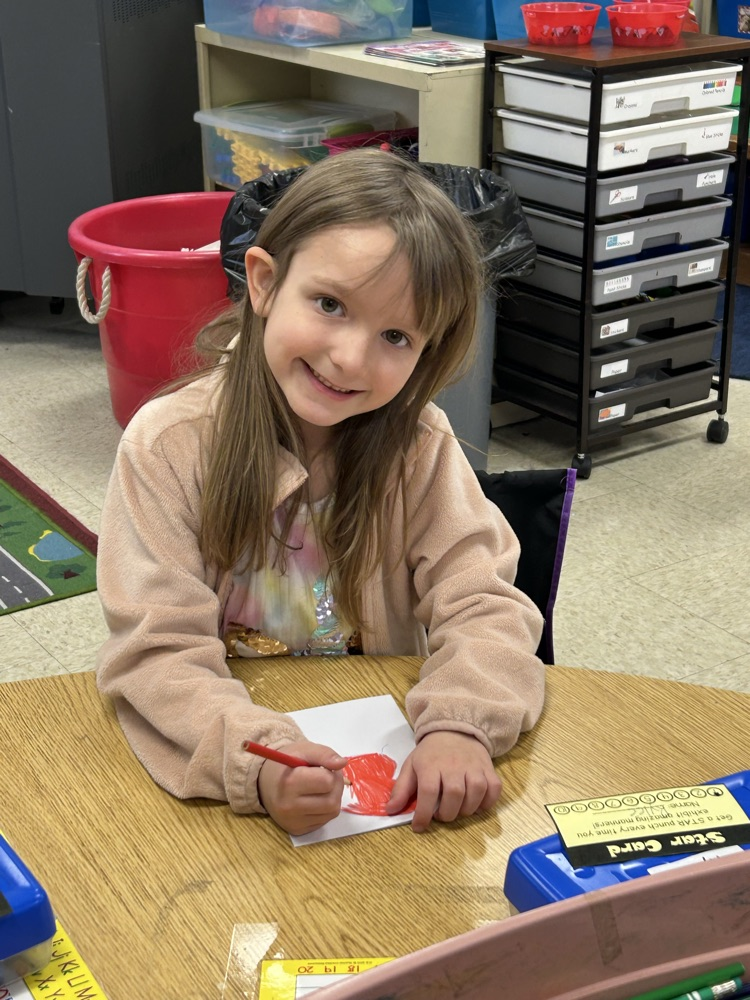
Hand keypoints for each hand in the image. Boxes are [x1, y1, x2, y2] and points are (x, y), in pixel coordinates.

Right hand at [257, 740, 347, 835]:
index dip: (330, 772)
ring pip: (332, 812)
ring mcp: (293, 821)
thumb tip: (342, 763)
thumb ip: (324, 754)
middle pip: (332, 801)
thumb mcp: (304, 750)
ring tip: (321, 787)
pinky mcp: (297, 830)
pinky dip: (326, 809)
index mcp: (289, 783)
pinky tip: (315, 799)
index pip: (327, 782)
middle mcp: (289, 807)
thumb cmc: (287, 764)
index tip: (323, 768)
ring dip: (333, 797)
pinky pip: (324, 821)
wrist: (265, 782)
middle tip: (327, 777)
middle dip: (336, 786)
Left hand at [386, 731, 501, 832]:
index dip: (423, 814)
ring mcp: (473, 767)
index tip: (419, 827)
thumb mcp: (412, 765)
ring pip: (475, 794)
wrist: (455, 730)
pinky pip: (493, 790)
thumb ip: (401, 789)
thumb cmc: (431, 753)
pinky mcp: (489, 769)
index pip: (428, 792)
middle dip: (446, 814)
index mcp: (431, 764)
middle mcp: (454, 765)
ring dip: (466, 810)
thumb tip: (391, 810)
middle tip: (440, 814)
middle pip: (454, 795)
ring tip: (456, 809)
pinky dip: (487, 802)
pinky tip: (476, 804)